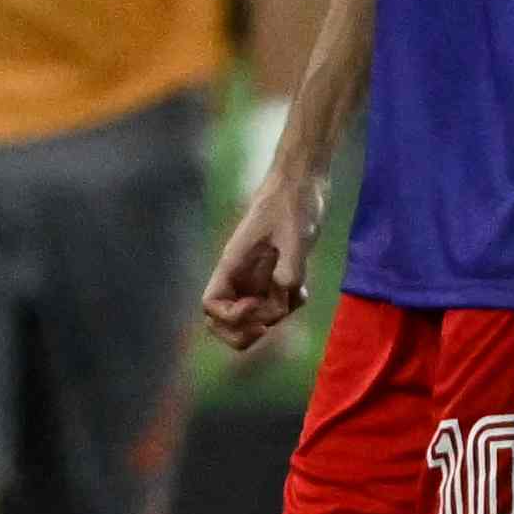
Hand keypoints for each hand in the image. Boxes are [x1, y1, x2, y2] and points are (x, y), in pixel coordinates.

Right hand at [198, 169, 323, 357]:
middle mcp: (241, 274)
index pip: (211, 305)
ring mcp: (256, 275)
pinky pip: (274, 303)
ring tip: (295, 295)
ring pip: (253, 315)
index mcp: (234, 263)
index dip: (231, 317)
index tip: (257, 306)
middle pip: (223, 320)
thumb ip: (290, 266)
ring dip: (273, 316)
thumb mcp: (296, 234)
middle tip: (268, 323)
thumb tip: (284, 294)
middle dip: (243, 332)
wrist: (301, 182)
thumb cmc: (293, 202)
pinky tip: (302, 289)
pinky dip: (288, 305)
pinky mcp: (274, 272)